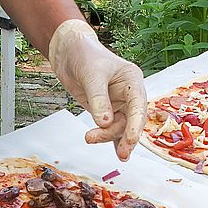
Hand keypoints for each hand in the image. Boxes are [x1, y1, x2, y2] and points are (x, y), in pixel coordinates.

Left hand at [48, 19, 146, 160]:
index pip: (138, 105)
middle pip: (131, 120)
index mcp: (132, 79)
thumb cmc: (84, 56)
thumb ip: (98, 99)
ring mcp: (118, 104)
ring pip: (119, 127)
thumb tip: (104, 122)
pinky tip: (116, 152)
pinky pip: (112, 128)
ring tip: (89, 138)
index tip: (131, 140)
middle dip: (124, 136)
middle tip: (120, 153)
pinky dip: (111, 140)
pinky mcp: (105, 111)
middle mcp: (129, 93)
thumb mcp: (91, 75)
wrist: (69, 53)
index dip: (136, 124)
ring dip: (108, 137)